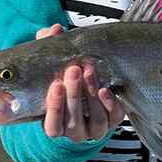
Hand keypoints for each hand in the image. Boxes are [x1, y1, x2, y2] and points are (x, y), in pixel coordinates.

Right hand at [36, 24, 124, 140]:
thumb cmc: (65, 80)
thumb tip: (54, 30)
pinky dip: (110, 104)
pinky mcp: (112, 122)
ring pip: (95, 121)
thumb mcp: (52, 66)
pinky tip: (104, 89)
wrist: (87, 87)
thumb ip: (48, 48)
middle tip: (74, 70)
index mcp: (55, 124)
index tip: (55, 85)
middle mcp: (75, 131)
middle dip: (74, 95)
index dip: (54, 108)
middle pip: (73, 122)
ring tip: (89, 72)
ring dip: (91, 95)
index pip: (52, 126)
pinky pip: (113, 118)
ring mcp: (95, 129)